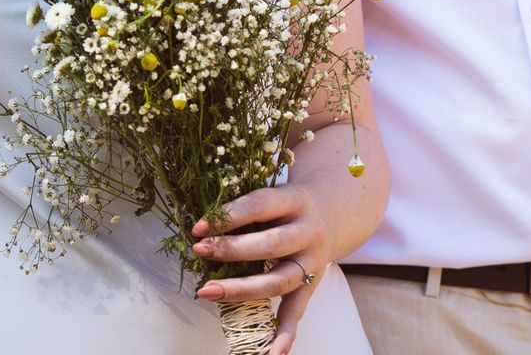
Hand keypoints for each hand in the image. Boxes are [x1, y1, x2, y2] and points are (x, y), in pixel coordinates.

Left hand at [191, 184, 331, 354]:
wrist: (332, 214)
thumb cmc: (287, 205)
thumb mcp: (275, 192)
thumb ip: (247, 204)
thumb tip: (201, 223)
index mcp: (296, 200)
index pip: (261, 205)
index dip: (229, 215)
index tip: (198, 227)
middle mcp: (309, 231)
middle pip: (270, 245)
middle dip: (231, 250)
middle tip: (200, 251)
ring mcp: (312, 261)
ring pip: (278, 280)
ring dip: (241, 289)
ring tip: (207, 291)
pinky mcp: (312, 285)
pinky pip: (297, 311)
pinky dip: (284, 334)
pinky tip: (270, 354)